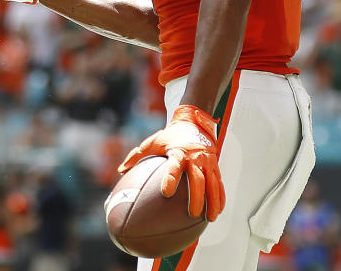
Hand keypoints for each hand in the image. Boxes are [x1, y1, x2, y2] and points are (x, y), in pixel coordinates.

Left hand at [118, 105, 223, 220]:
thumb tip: (120, 170)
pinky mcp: (214, 166)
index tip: (166, 192)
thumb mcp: (152, 142)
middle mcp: (195, 157)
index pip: (174, 166)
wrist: (193, 123)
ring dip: (212, 201)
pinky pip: (218, 183)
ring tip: (210, 218)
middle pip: (197, 179)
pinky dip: (220, 197)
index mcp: (178, 151)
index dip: (171, 178)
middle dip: (196, 197)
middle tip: (192, 213)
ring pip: (212, 183)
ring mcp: (207, 162)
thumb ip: (137, 156)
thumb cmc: (169, 136)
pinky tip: (218, 211)